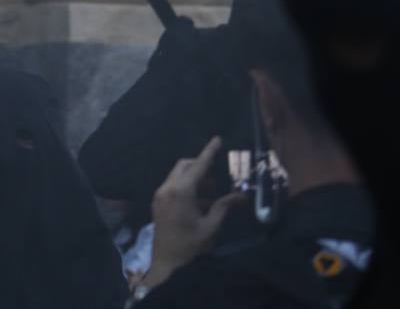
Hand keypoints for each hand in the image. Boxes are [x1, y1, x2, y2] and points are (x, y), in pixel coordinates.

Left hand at [145, 136, 243, 289]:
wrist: (163, 259)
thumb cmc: (187, 244)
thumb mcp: (209, 227)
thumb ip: (223, 207)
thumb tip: (241, 196)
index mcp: (181, 192)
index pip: (197, 166)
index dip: (208, 152)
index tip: (217, 139)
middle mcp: (167, 188)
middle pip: (185, 166)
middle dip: (201, 166)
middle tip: (218, 176)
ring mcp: (160, 193)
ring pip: (178, 174)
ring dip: (195, 177)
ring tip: (212, 191)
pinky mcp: (158, 200)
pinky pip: (173, 185)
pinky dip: (187, 186)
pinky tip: (200, 201)